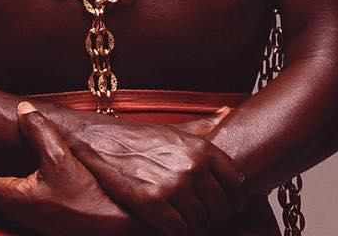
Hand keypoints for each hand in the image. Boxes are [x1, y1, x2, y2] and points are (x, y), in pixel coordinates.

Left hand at [0, 102, 149, 235]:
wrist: (111, 225)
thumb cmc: (85, 198)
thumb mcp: (60, 158)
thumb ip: (40, 131)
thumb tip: (24, 110)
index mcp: (15, 196)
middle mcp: (19, 209)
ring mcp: (32, 214)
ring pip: (4, 194)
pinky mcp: (45, 215)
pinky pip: (19, 197)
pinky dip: (12, 183)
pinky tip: (24, 171)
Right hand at [67, 106, 244, 234]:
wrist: (101, 142)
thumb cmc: (139, 137)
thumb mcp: (175, 129)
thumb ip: (203, 126)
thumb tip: (227, 113)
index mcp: (200, 148)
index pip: (236, 184)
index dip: (234, 198)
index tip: (227, 203)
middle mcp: (191, 167)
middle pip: (220, 207)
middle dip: (214, 213)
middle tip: (203, 213)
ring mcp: (173, 186)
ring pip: (202, 222)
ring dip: (196, 224)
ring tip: (186, 216)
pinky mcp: (153, 204)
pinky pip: (181, 230)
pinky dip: (180, 230)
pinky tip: (172, 221)